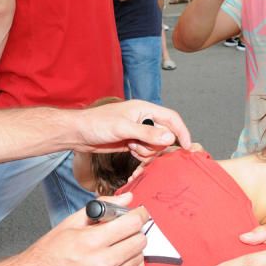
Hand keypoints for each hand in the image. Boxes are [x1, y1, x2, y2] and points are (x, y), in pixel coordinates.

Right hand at [14, 193, 147, 265]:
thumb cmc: (46, 254)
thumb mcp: (69, 223)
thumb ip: (101, 208)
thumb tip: (125, 198)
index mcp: (91, 241)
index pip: (132, 223)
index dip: (138, 213)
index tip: (136, 211)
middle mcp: (103, 263)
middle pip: (140, 240)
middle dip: (135, 229)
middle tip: (124, 226)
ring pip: (140, 258)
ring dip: (134, 247)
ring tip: (121, 243)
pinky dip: (134, 265)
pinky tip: (123, 259)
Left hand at [75, 100, 191, 156]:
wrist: (79, 134)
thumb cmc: (97, 124)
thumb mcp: (123, 128)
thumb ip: (147, 134)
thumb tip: (169, 138)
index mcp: (145, 109)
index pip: (171, 119)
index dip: (182, 132)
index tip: (187, 147)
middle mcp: (144, 120)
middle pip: (165, 136)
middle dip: (156, 146)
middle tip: (139, 146)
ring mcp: (139, 132)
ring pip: (156, 147)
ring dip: (147, 152)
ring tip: (131, 148)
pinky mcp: (133, 143)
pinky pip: (146, 153)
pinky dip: (142, 157)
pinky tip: (130, 152)